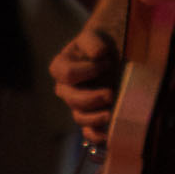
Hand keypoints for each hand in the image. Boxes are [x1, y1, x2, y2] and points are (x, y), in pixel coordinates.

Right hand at [50, 24, 120, 143]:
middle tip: (110, 93)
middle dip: (92, 98)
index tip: (106, 62)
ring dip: (95, 118)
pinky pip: (88, 133)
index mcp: (61, 68)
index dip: (86, 70)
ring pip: (79, 117)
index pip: (67, 74)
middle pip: (72, 99)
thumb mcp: (96, 37)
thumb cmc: (101, 45)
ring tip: (111, 114)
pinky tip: (108, 134)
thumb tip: (98, 54)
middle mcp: (66, 89)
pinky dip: (97, 136)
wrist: (112, 55)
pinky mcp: (91, 117)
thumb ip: (93, 41)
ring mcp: (77, 105)